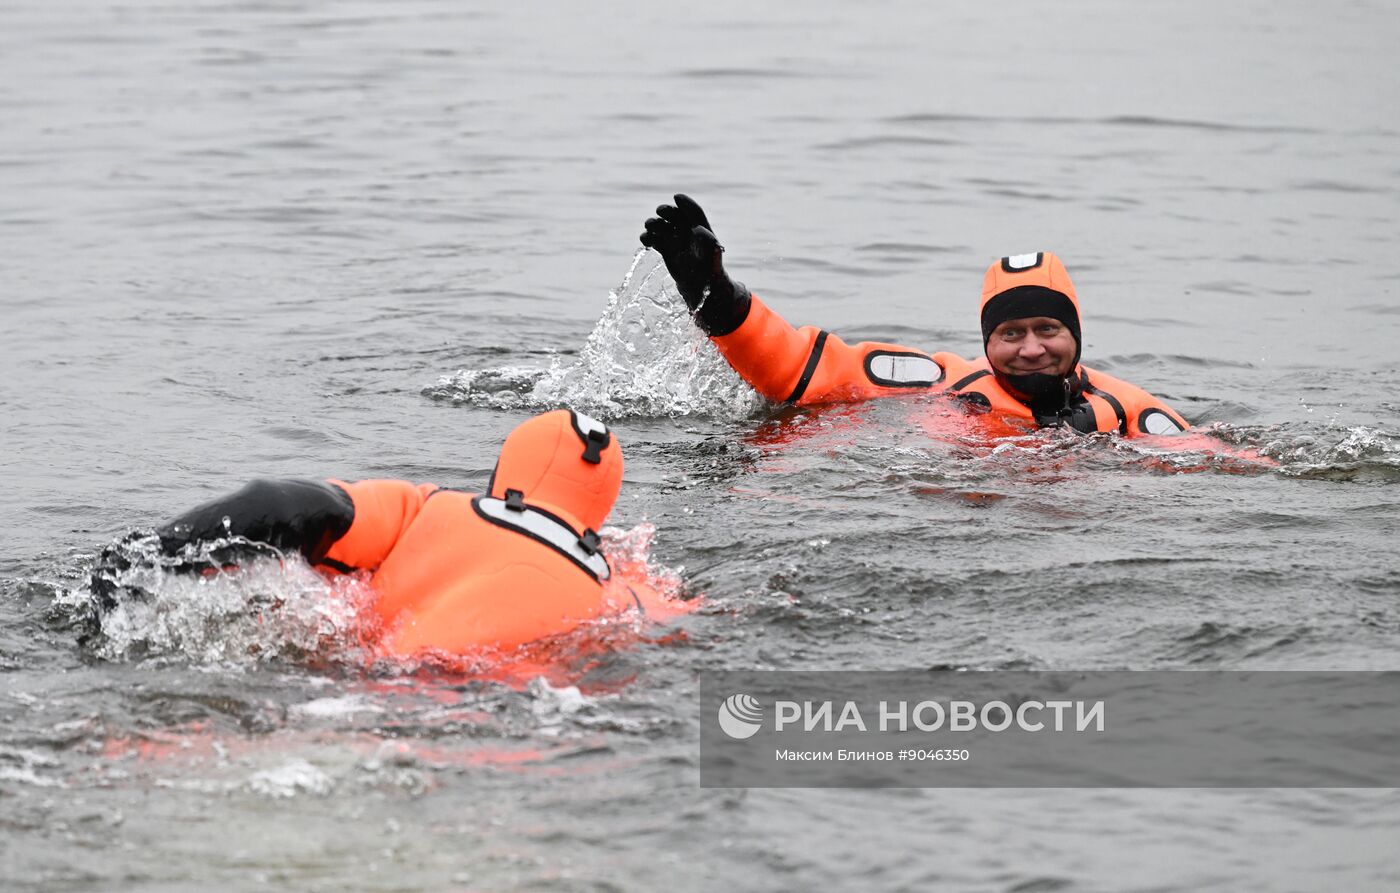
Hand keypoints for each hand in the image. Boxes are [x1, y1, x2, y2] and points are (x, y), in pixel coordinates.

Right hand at [640, 194, 749, 335]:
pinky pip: (654, 238)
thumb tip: (705, 234)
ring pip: (662, 226)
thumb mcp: (713, 261)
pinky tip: (645, 240)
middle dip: (667, 211)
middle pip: (675, 215)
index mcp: (702, 230)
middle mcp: (687, 232)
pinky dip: (648, 237)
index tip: (677, 198)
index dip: (686, 204)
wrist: (700, 288)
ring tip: (650, 227)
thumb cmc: (711, 273)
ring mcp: (675, 239)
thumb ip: (710, 248)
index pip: (694, 212)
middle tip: (660, 212)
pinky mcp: (665, 248)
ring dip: (655, 223)